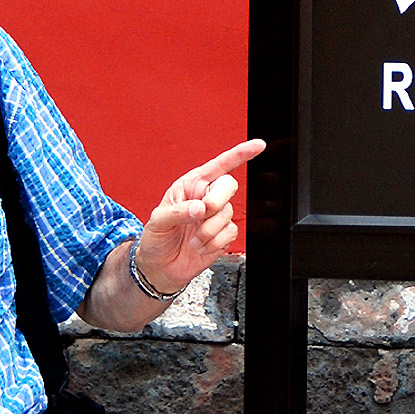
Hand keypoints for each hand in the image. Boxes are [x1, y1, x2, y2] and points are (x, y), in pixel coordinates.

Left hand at [135, 138, 265, 294]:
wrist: (161, 267)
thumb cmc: (156, 239)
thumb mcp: (157, 222)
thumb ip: (178, 212)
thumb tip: (200, 208)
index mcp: (191, 185)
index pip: (218, 165)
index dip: (240, 154)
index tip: (258, 146)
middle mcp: (206, 197)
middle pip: (229, 185)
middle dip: (217, 200)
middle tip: (202, 214)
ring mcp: (216, 216)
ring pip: (228, 213)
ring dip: (208, 229)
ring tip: (192, 238)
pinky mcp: (223, 235)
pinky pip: (230, 232)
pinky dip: (214, 242)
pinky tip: (201, 246)